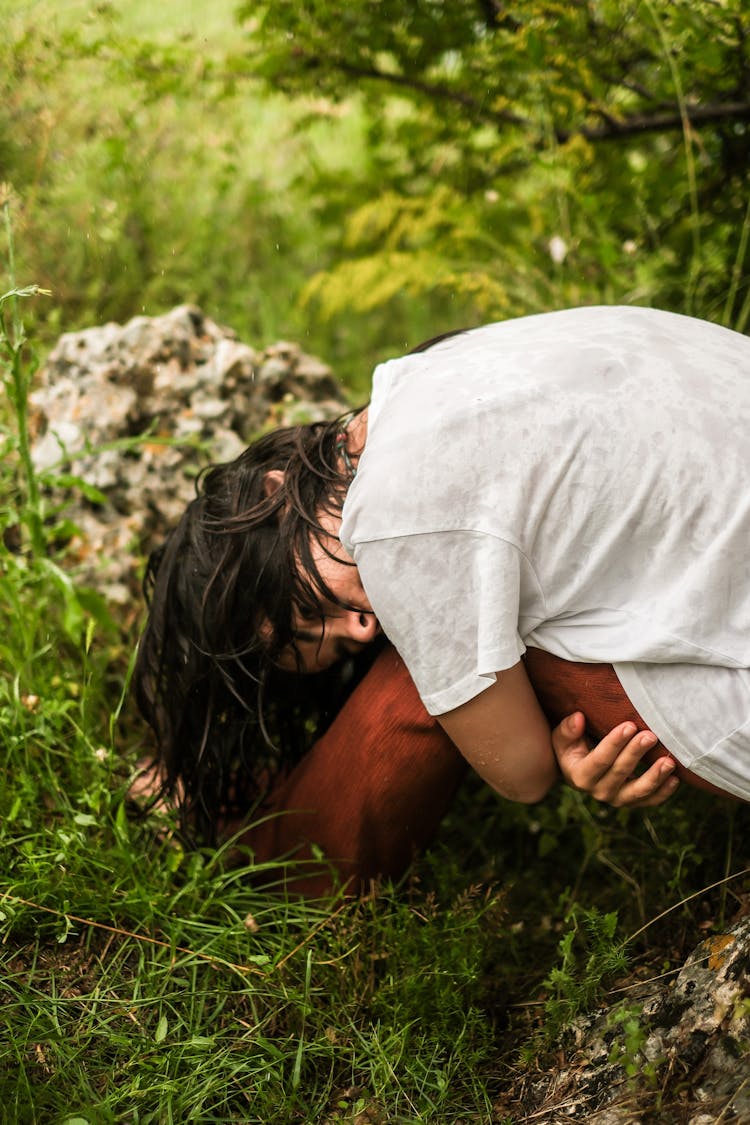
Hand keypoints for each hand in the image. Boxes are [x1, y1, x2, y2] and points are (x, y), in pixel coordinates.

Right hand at [552, 712, 679, 807]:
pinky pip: (650, 800)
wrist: (577, 771)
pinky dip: (664, 792)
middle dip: (636, 753)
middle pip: (620, 772)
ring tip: (668, 761)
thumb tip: (578, 718)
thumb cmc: (572, 748)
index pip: (599, 760)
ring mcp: (617, 799)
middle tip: (650, 736)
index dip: (614, 743)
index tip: (629, 725)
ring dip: (655, 776)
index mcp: (580, 776)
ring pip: (638, 791)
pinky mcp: (632, 802)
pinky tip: (675, 779)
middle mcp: (598, 792)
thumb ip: (568, 729)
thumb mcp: (562, 738)